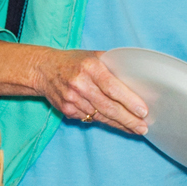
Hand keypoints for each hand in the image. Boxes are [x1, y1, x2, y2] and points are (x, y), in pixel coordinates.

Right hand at [37, 49, 152, 133]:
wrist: (43, 69)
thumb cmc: (74, 61)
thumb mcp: (94, 56)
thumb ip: (113, 66)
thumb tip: (137, 81)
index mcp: (90, 67)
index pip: (112, 87)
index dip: (129, 101)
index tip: (143, 111)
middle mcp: (80, 83)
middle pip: (108, 107)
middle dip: (128, 120)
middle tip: (143, 128)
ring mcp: (72, 99)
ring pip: (100, 116)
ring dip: (119, 124)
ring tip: (135, 129)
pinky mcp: (67, 110)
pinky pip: (90, 119)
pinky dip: (104, 122)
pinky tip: (116, 124)